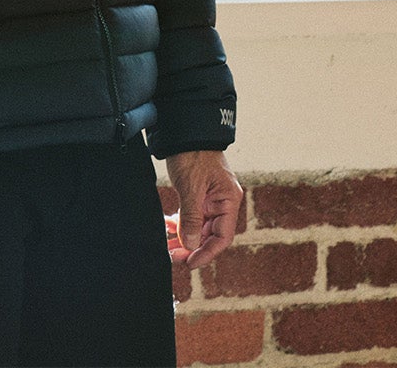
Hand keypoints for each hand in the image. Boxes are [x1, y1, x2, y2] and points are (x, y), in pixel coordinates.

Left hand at [165, 150, 241, 269]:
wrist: (185, 133)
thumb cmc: (193, 155)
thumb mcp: (191, 187)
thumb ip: (192, 218)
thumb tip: (190, 245)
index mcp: (228, 201)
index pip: (222, 237)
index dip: (206, 253)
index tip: (189, 263)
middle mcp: (222, 203)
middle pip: (210, 235)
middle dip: (191, 247)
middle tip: (172, 256)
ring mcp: (211, 200)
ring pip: (199, 228)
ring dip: (184, 238)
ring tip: (167, 247)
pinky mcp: (199, 197)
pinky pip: (192, 218)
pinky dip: (180, 225)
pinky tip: (168, 229)